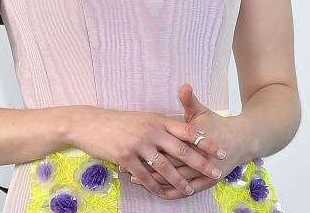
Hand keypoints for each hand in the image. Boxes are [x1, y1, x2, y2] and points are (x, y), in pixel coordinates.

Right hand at [69, 105, 226, 198]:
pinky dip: (154, 185)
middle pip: (182, 149)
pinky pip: (144, 175)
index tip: (220, 151)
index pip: (188, 131)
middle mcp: (151, 130)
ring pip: (165, 165)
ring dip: (179, 180)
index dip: (205, 141)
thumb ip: (162, 125)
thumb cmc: (118, 122)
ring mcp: (138, 143)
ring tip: (190, 190)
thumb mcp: (143, 117)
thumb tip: (182, 133)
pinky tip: (162, 192)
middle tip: (215, 172)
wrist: (89, 123)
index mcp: (158, 119)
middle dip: (201, 162)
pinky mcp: (125, 156)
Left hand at [136, 84, 250, 194]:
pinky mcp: (206, 182)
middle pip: (169, 164)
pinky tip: (158, 192)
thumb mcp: (202, 112)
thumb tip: (184, 85)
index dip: (148, 146)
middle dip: (146, 166)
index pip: (168, 145)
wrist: (241, 141)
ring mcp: (202, 172)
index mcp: (194, 139)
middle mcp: (199, 158)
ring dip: (154, 181)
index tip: (130, 145)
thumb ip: (190, 100)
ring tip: (135, 179)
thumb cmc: (217, 125)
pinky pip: (186, 190)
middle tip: (125, 166)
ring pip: (175, 179)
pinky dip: (171, 192)